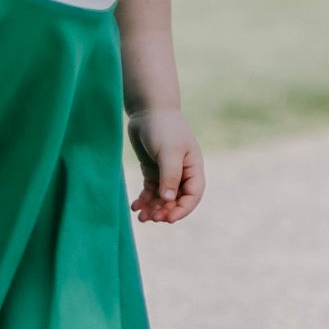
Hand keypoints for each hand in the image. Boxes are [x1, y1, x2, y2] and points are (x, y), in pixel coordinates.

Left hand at [127, 108, 203, 224]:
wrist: (148, 110)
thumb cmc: (163, 127)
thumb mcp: (169, 152)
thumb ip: (170, 176)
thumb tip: (169, 200)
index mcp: (193, 168)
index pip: (193, 196)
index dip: (182, 209)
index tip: (168, 218)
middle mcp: (182, 173)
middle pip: (177, 200)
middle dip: (165, 211)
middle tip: (151, 218)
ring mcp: (166, 172)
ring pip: (162, 198)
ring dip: (153, 209)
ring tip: (141, 217)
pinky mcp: (152, 170)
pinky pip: (150, 191)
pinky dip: (144, 200)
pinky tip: (135, 206)